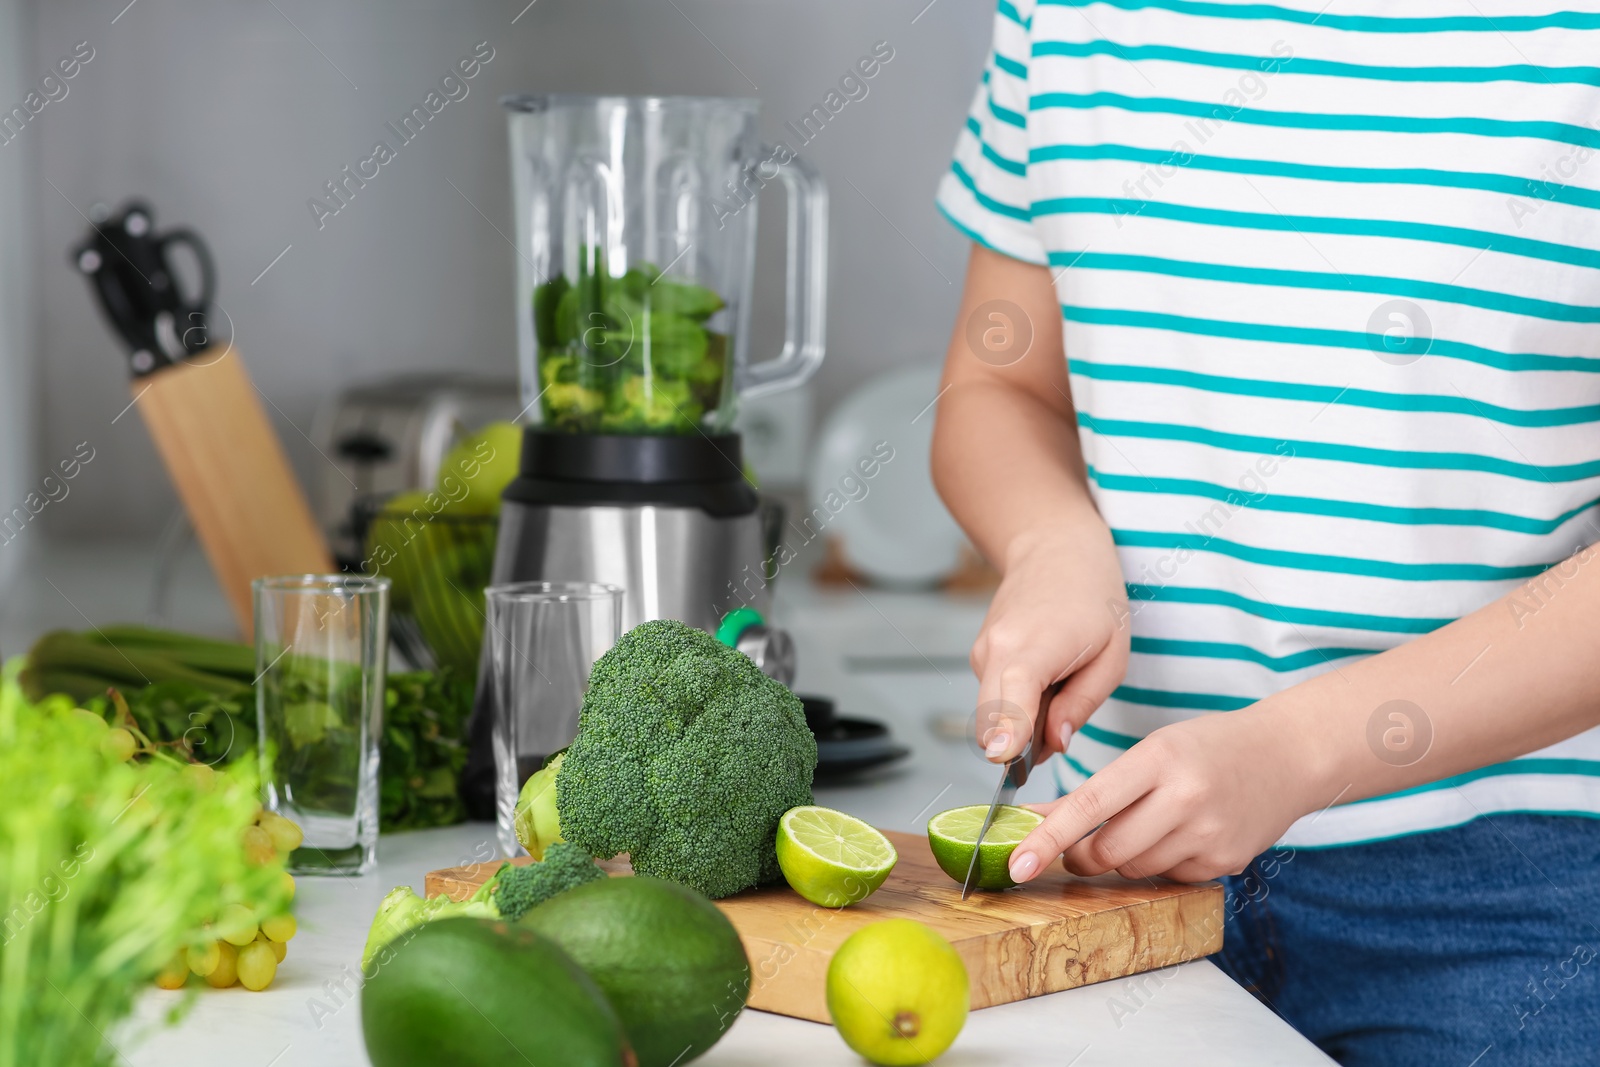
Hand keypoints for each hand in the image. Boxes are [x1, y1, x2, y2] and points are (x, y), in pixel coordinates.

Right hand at [972, 518, 1127, 762]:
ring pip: (992, 714)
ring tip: (1060, 687)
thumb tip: (1053, 744)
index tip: (1004, 759)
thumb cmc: (1091, 596)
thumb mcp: (1111, 656)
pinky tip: (1045, 676)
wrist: (1055, 548)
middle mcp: (995, 649)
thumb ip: (1080, 705)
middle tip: (1060, 732)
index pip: (1012, 695)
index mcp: (1034, 646)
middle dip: (1019, 747)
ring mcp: (981, 652)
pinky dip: (1016, 703)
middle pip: (991, 721)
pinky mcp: (978, 655)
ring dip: (1021, 722)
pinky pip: (994, 697)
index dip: (1008, 731)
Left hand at [1008, 705, 1325, 884]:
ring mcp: (1209, 834)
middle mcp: (1185, 798)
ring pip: (1133, 869)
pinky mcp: (1225, 862)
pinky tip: (1179, 836)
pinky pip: (1168, 877)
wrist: (1287, 756)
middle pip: (1106, 850)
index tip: (1017, 862)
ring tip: (1144, 827)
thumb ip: (1096, 789)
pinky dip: (1160, 863)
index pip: (1089, 805)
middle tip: (1076, 847)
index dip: (1048, 837)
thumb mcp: (1151, 751)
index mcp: (1159, 759)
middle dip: (1080, 855)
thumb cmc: (1208, 748)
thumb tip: (1033, 819)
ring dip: (1122, 858)